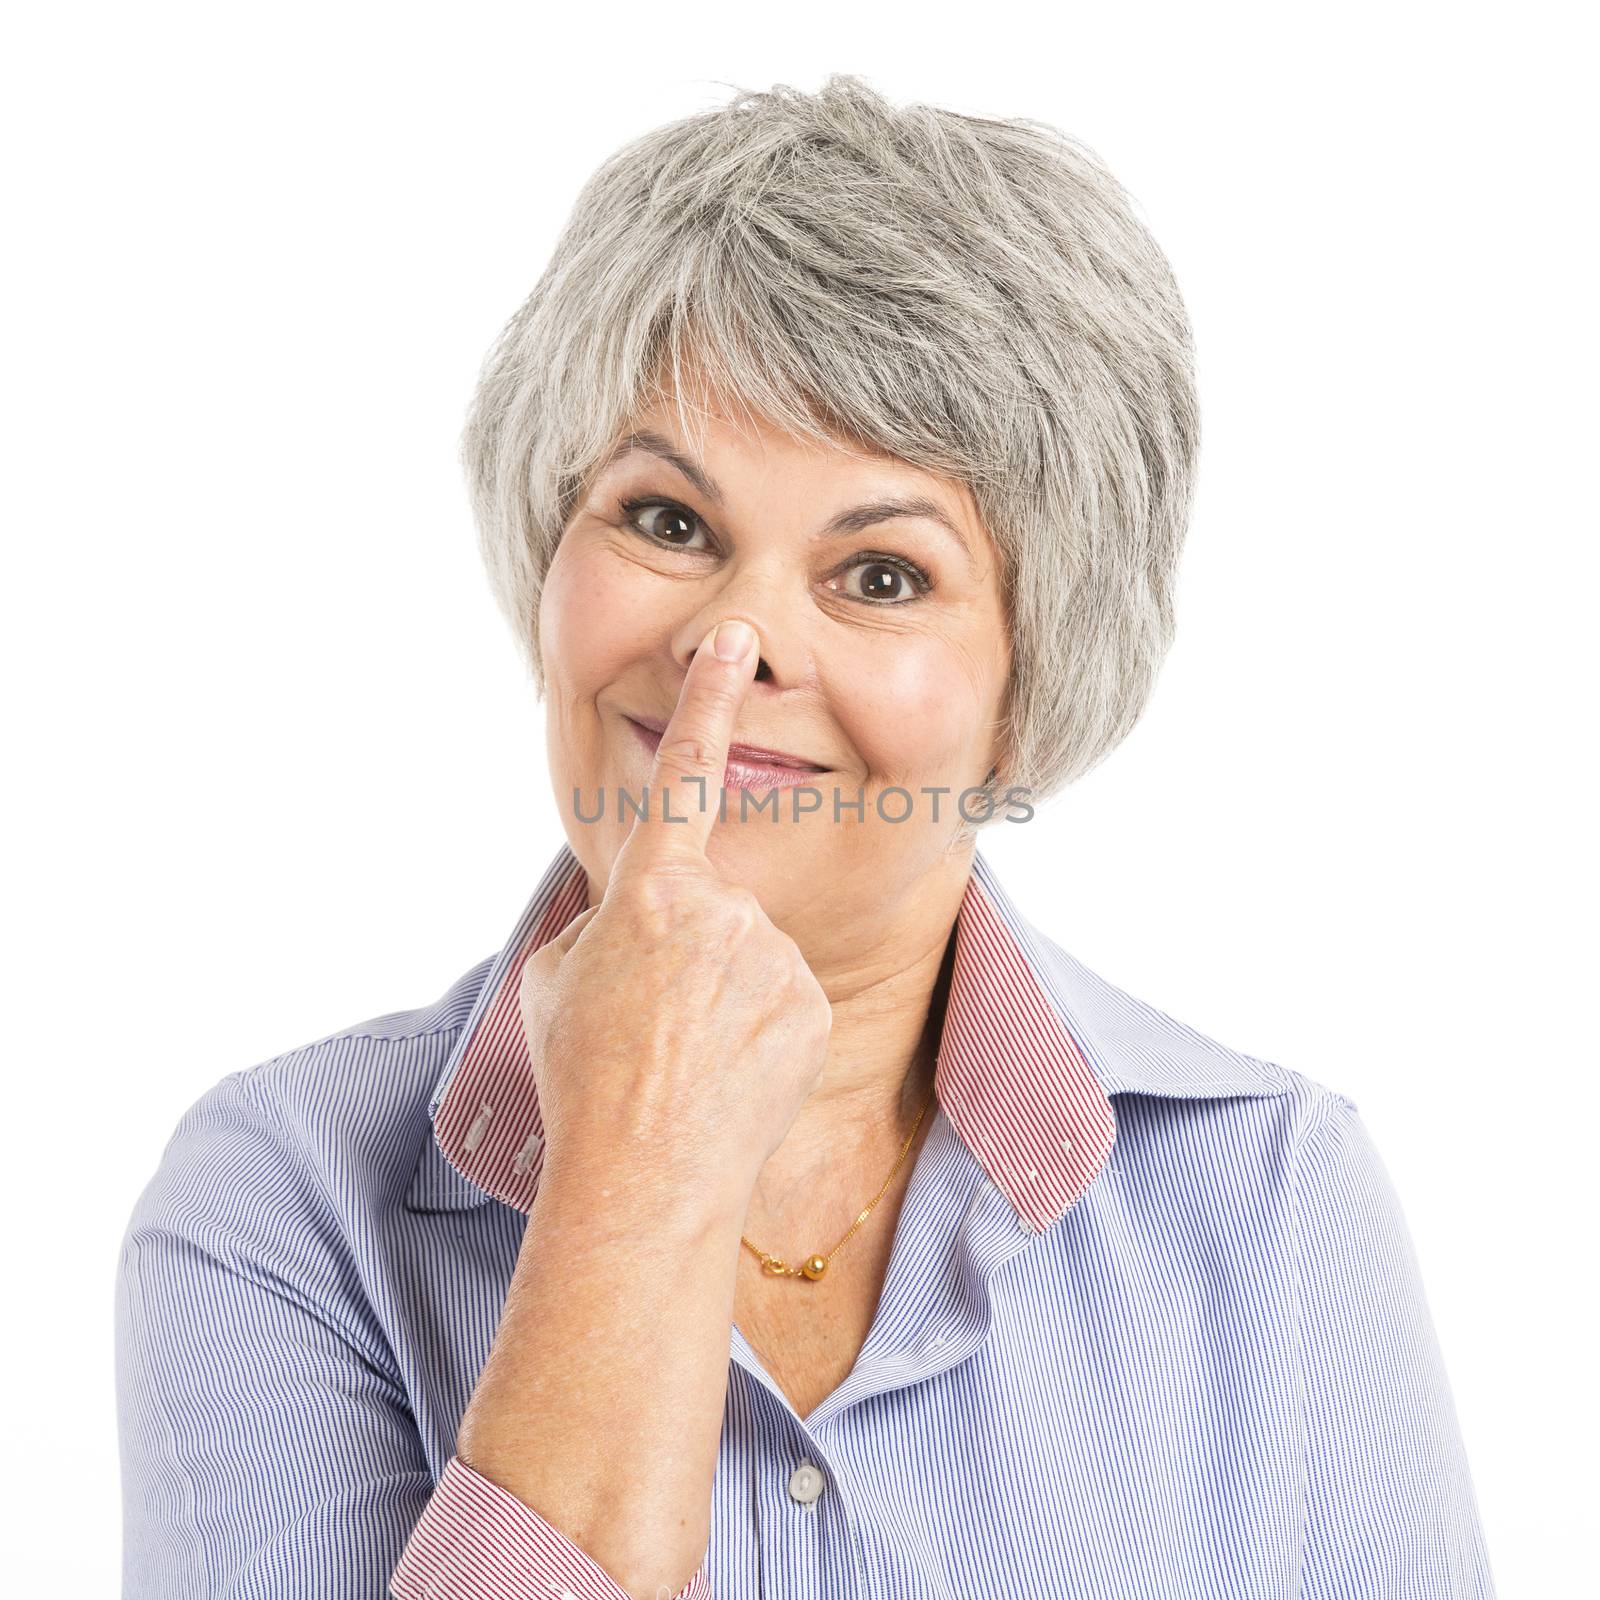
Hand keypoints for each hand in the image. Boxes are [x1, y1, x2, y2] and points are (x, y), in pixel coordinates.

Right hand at [518, 618, 833, 1222]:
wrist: (645, 1175)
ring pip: (749, 955)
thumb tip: (633, 913)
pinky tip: (728, 1073)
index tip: (735, 641)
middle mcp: (724, 909)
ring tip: (685, 1056)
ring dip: (720, 995)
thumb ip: (601, 922)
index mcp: (652, 890)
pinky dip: (757, 1029)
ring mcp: (775, 956)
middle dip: (685, 951)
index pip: (685, 774)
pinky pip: (782, 998)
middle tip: (652, 1023)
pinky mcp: (811, 1003)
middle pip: (710, 907)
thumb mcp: (557, 979)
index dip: (709, 701)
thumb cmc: (582, 1076)